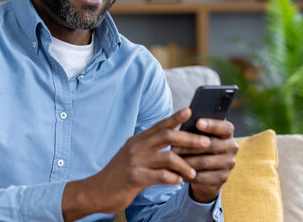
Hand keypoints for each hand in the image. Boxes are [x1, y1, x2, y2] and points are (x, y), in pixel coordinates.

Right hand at [61, 108, 209, 220]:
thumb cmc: (119, 174)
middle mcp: (136, 147)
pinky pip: (159, 176)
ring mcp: (135, 161)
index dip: (175, 117)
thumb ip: (148, 147)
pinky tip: (179, 182)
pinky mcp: (134, 178)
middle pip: (167, 136)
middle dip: (189, 138)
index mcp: (137, 140)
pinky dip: (172, 178)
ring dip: (184, 164)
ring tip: (194, 172)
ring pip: (167, 157)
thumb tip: (170, 140)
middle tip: (206, 142)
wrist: (96, 191)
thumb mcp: (132, 156)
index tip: (190, 110)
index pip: (159, 125)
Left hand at [172, 117, 238, 202]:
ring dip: (186, 161)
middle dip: (190, 145)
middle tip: (173, 146)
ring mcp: (229, 164)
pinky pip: (202, 177)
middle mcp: (232, 147)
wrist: (206, 170)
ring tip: (172, 159)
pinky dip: (187, 174)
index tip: (197, 122)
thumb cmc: (199, 145)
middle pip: (211, 145)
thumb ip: (196, 130)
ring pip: (204, 162)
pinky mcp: (222, 178)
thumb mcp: (200, 135)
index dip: (212, 125)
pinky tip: (177, 171)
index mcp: (228, 133)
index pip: (225, 127)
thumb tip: (183, 124)